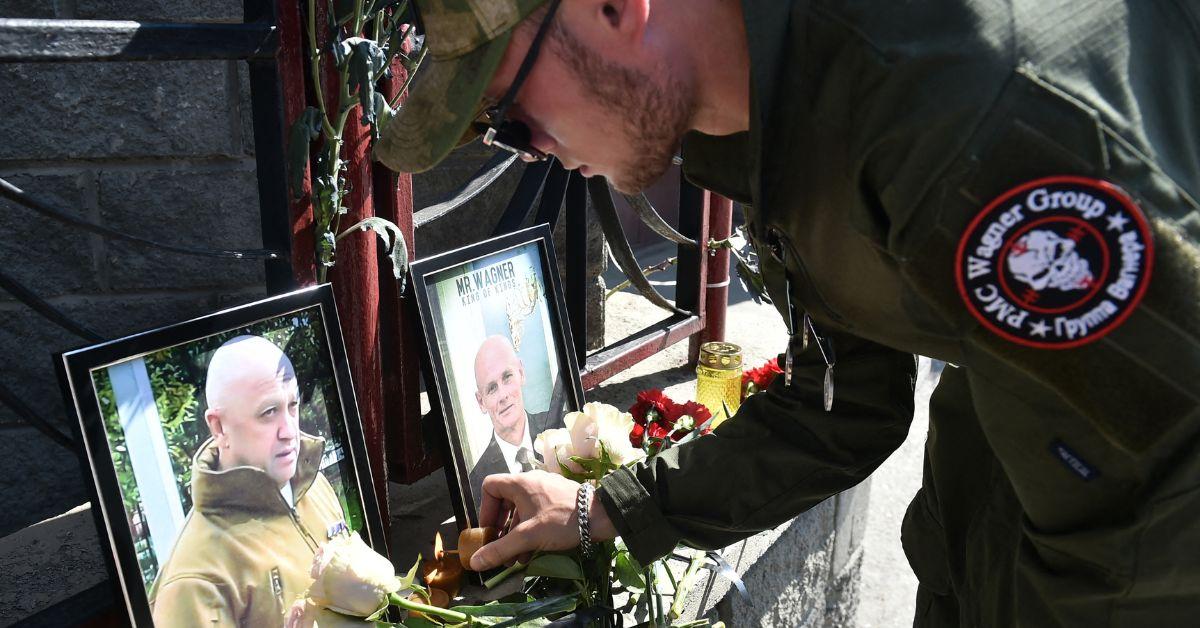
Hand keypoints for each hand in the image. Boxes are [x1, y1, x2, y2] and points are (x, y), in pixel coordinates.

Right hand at [472, 471, 615, 570]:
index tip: (489, 531)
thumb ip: (500, 549)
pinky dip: (530, 530)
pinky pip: (536, 513)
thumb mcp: (528, 537)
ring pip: (521, 510)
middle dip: (501, 528)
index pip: (490, 486)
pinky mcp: (558, 500)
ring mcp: (546, 490)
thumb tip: (474, 563)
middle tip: (500, 548)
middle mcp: (531, 482)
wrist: (601, 516)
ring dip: (515, 534)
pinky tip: (531, 552)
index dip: (484, 509)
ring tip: (515, 559)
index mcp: (520, 483)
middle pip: (505, 501)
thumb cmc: (561, 520)